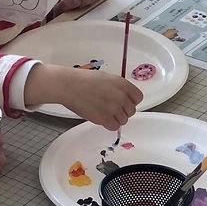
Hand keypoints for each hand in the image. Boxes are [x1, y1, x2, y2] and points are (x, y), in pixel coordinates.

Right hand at [25, 65, 141, 129]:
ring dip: (115, 118)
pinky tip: (101, 118)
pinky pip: (114, 127)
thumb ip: (118, 88)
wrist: (68, 86)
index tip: (124, 102)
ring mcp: (113, 108)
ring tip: (103, 112)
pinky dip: (109, 124)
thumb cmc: (83, 80)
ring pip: (123, 120)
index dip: (131, 101)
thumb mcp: (106, 78)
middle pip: (131, 111)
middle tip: (110, 108)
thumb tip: (124, 98)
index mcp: (122, 84)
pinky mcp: (104, 118)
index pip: (138, 98)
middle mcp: (121, 96)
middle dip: (122, 111)